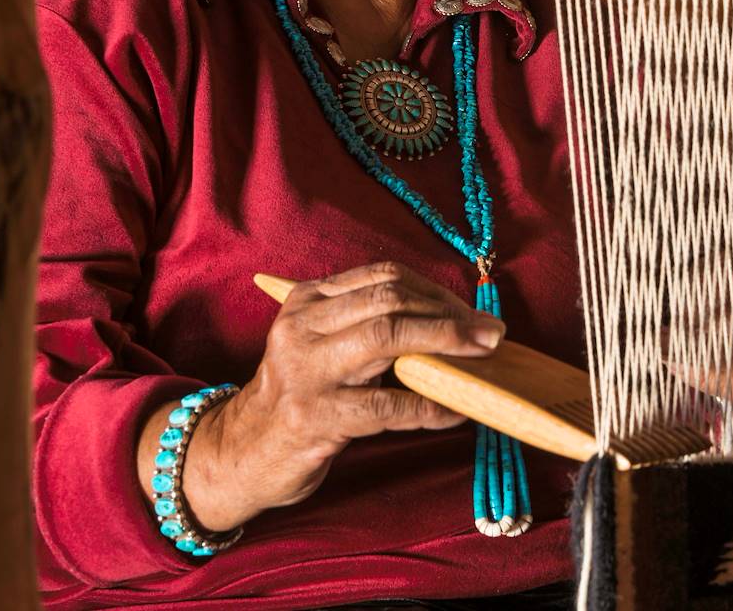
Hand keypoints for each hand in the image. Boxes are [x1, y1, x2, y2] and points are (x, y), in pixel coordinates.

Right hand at [137, 261, 503, 531]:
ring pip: (387, 339)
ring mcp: (305, 372)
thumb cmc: (299, 396)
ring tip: (482, 357)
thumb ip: (368, 324)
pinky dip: (427, 405)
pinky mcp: (314, 417)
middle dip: (449, 314)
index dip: (437, 292)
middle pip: (389, 300)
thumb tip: (453, 321)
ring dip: (446, 344)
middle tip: (491, 333)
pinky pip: (385, 405)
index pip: (383, 278)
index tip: (473, 313)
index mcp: (307, 301)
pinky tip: (454, 410)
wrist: (241, 453)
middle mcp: (302, 327)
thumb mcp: (321, 345)